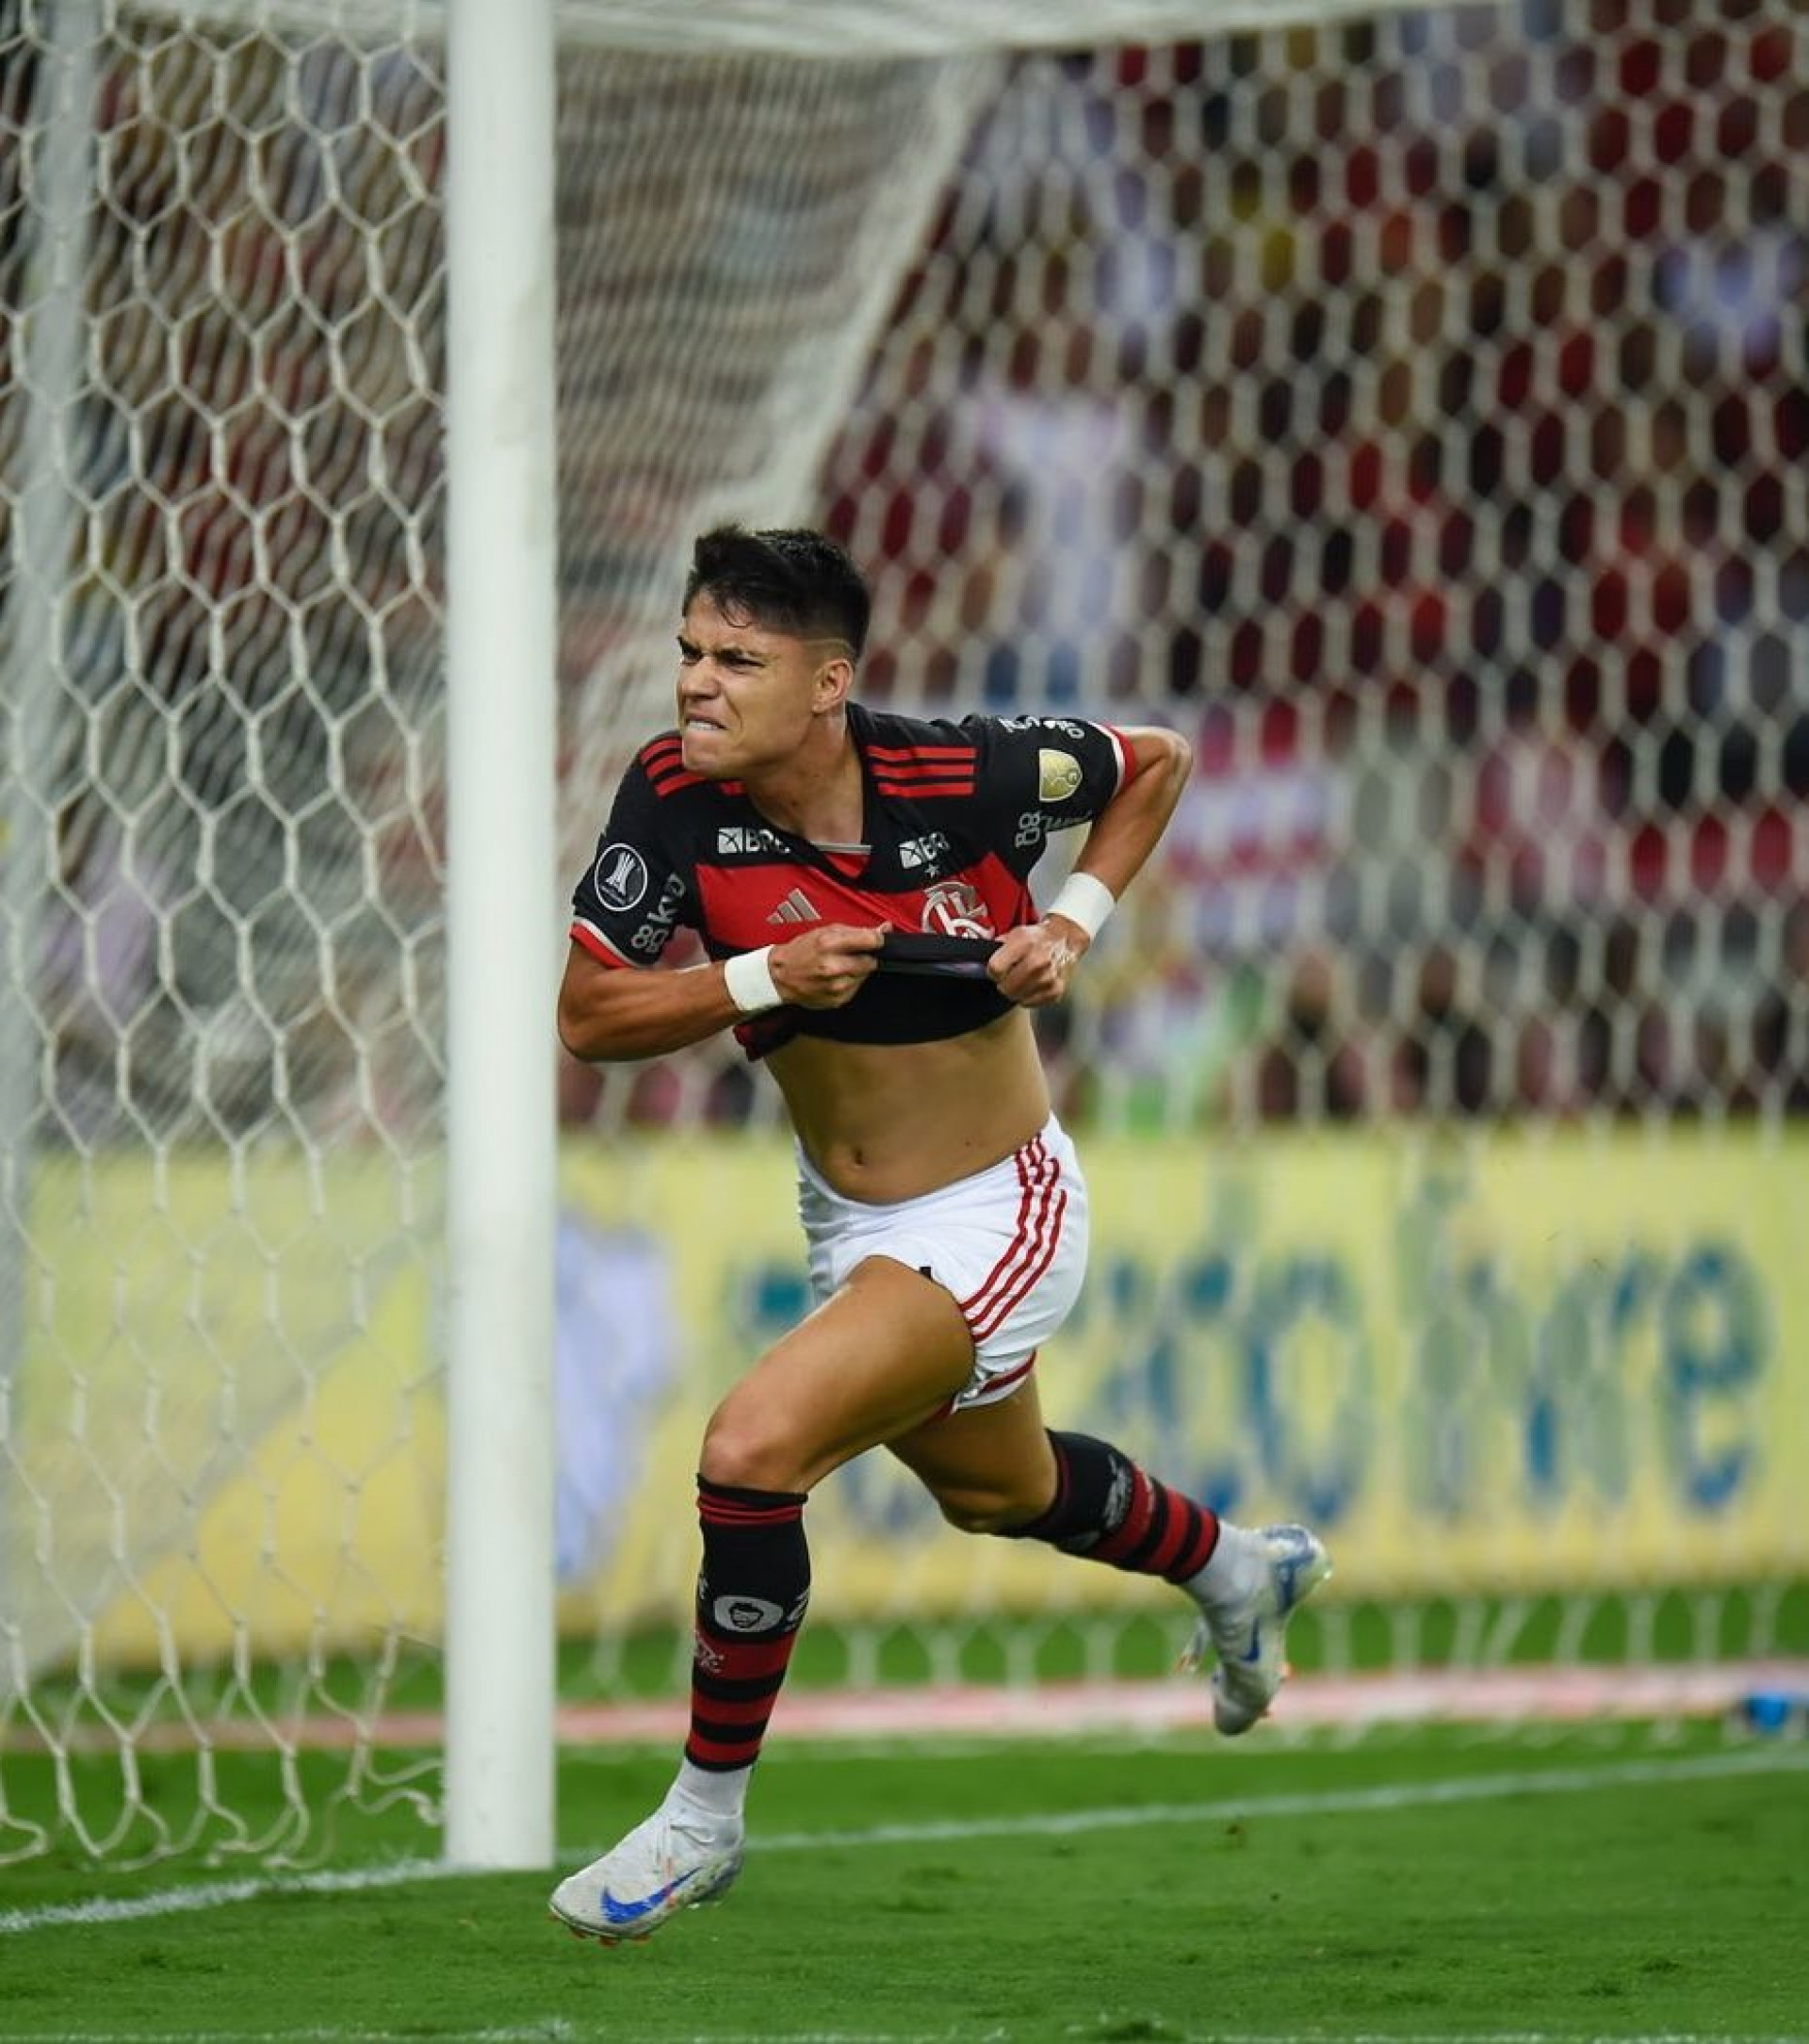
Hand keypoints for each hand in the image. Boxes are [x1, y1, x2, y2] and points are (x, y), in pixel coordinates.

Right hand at [770, 923, 886, 1008]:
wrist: (780, 976)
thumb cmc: (801, 951)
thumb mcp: (825, 931)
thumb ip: (855, 930)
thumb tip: (884, 929)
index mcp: (829, 944)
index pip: (871, 941)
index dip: (876, 939)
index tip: (875, 940)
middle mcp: (833, 966)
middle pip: (871, 961)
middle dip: (864, 956)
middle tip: (849, 955)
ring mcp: (836, 985)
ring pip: (864, 975)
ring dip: (856, 970)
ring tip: (838, 966)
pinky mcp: (838, 999)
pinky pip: (856, 987)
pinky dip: (850, 982)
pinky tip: (835, 978)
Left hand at [987, 915, 1087, 1007]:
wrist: (1065, 938)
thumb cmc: (1037, 937)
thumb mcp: (1015, 934)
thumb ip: (997, 948)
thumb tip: (978, 963)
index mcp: (1024, 942)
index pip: (995, 968)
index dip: (992, 971)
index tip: (997, 970)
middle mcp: (1038, 960)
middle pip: (1006, 987)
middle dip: (1003, 983)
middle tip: (1008, 977)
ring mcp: (1049, 977)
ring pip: (1017, 997)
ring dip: (1015, 991)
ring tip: (1021, 980)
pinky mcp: (1056, 989)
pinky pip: (1031, 1003)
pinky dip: (1028, 997)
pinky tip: (1031, 986)